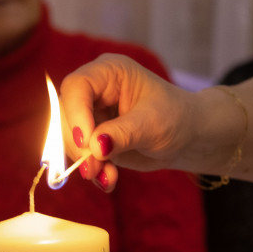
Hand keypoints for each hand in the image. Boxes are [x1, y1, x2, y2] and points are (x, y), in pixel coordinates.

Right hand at [60, 53, 202, 191]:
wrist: (186, 137)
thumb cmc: (176, 118)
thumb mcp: (153, 124)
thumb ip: (123, 134)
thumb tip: (95, 147)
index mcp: (109, 72)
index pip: (77, 87)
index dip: (75, 114)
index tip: (86, 143)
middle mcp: (95, 90)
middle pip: (66, 115)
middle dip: (79, 145)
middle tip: (94, 167)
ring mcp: (92, 115)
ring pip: (70, 139)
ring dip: (86, 162)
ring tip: (108, 177)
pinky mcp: (93, 138)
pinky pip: (81, 155)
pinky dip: (93, 170)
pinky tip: (109, 179)